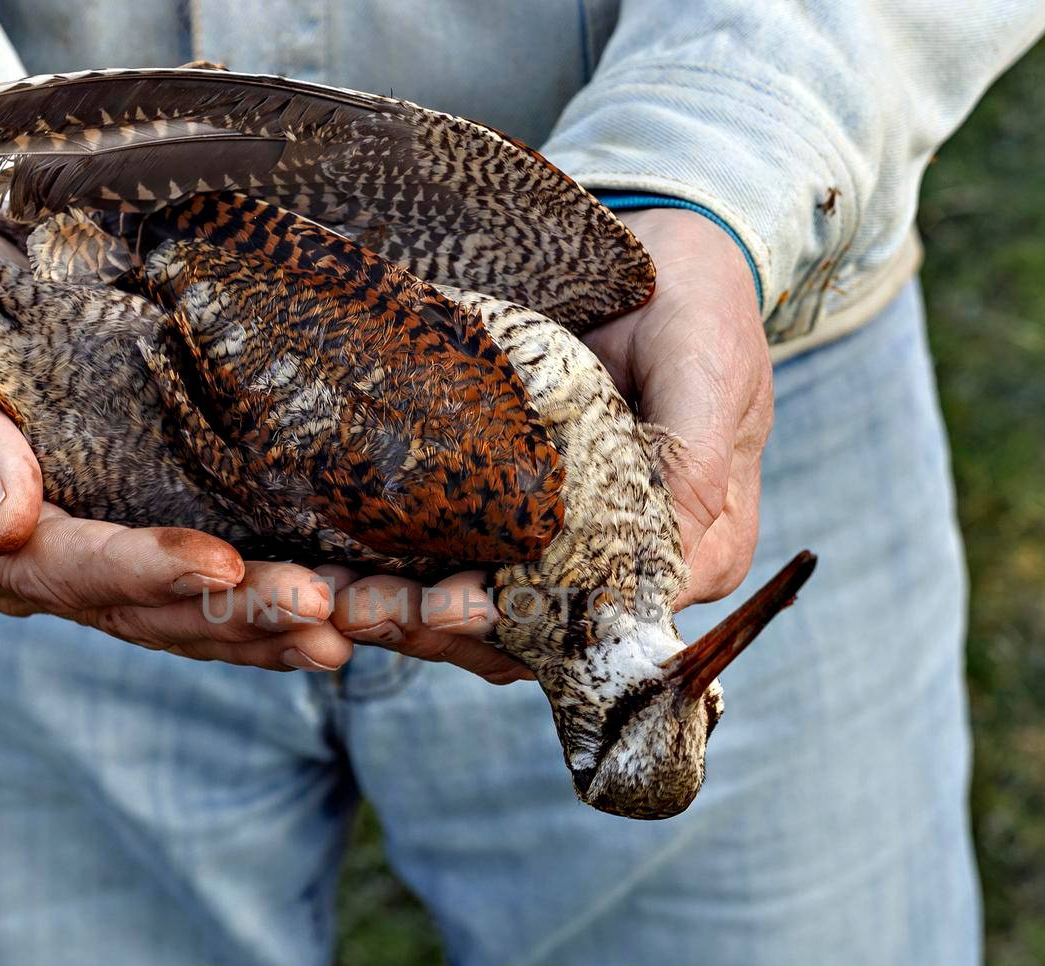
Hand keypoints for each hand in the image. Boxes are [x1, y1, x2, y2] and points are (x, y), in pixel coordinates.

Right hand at [0, 221, 352, 671]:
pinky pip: (180, 603)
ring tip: (335, 635)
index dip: (141, 568)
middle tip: (320, 615)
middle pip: (126, 610)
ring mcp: (61, 570)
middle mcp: (6, 568)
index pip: (57, 567)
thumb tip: (6, 524)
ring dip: (253, 633)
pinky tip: (318, 630)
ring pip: (164, 621)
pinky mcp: (110, 556)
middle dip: (228, 615)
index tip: (220, 562)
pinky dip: (247, 620)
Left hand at [331, 207, 773, 678]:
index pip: (604, 624)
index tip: (447, 609)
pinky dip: (401, 572)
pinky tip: (340, 568)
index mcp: (695, 554)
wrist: (664, 252)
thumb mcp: (706, 371)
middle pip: (534, 634)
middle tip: (363, 608)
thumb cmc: (700, 307)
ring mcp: (567, 546)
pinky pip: (459, 561)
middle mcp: (627, 567)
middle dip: (442, 628)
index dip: (521, 629)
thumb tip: (669, 565)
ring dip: (408, 613)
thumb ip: (694, 464)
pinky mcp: (516, 514)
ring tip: (339, 598)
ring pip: (485, 613)